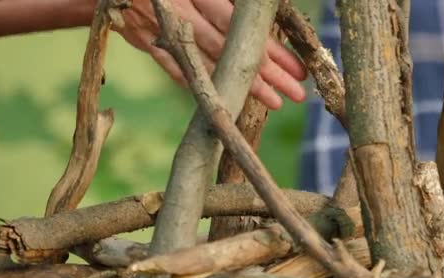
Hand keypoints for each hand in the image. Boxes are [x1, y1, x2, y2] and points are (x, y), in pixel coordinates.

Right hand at [116, 0, 306, 108]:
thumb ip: (221, 0)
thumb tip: (256, 10)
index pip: (236, 24)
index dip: (266, 47)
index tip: (296, 67)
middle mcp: (177, 11)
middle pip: (228, 48)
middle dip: (265, 73)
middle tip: (297, 92)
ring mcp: (159, 30)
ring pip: (207, 63)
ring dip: (241, 85)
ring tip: (276, 102)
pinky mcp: (146, 41)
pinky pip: (176, 67)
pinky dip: (202, 83)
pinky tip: (228, 99)